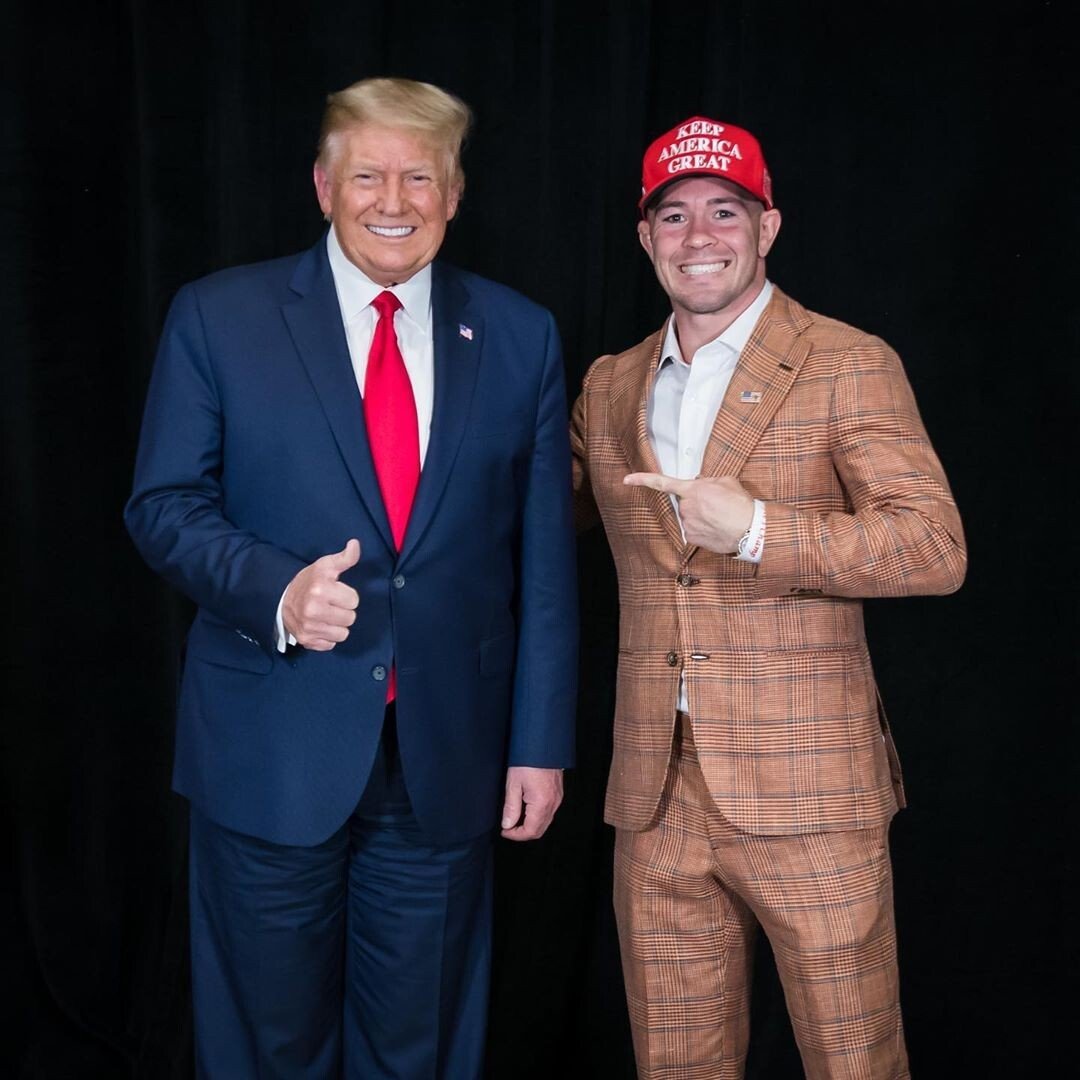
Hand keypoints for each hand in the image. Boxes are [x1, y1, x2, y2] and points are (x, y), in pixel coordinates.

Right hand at [282, 539, 360, 650]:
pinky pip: (331, 644)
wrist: (281, 598)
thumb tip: (355, 544)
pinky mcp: (306, 641)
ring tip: (327, 615)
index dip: (347, 596)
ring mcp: (309, 627)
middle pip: (350, 618)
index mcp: (320, 589)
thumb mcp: (325, 566)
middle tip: (331, 604)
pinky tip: (320, 625)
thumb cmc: (308, 581)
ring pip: (343, 634)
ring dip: (338, 625)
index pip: (354, 601)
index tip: (335, 592)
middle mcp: (313, 610)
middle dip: (344, 611)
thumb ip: (344, 558)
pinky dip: (328, 636)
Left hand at [500, 766, 563, 840]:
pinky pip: (549, 813)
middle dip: (523, 833)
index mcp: (541, 804)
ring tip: (515, 819)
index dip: (516, 835)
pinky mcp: (558, 793)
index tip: (504, 831)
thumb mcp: (513, 783)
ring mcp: (557, 799)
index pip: (530, 831)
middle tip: (508, 828)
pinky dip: (538, 818)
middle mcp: (553, 804)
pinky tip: (527, 811)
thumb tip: (507, 824)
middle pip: (539, 830)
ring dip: (531, 826)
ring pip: (545, 822)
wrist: (543, 744)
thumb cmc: (528, 760)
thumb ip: (511, 807)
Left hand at [624, 473, 753, 552]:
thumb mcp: (727, 481)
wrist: (750, 530)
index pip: (661, 483)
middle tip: (716, 505)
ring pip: (689, 517)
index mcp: (692, 489)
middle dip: (696, 502)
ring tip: (719, 517)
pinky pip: (693, 530)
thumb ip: (707, 480)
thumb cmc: (741, 504)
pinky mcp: (691, 538)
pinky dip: (703, 529)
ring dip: (700, 516)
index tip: (627, 480)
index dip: (642, 480)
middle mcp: (686, 507)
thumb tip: (698, 482)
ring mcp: (687, 524)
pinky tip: (716, 528)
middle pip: (684, 502)